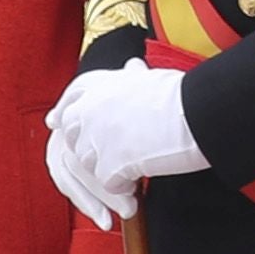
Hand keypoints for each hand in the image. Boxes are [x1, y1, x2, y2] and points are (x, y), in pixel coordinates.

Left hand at [42, 66, 207, 225]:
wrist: (197, 115)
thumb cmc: (181, 95)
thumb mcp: (149, 77)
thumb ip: (130, 78)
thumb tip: (131, 66)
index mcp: (97, 85)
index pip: (70, 99)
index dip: (65, 112)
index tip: (58, 122)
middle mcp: (88, 110)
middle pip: (72, 136)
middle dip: (88, 146)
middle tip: (113, 151)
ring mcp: (96, 139)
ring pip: (87, 164)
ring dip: (107, 168)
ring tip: (134, 164)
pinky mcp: (108, 166)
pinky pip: (107, 184)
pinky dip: (122, 187)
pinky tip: (138, 182)